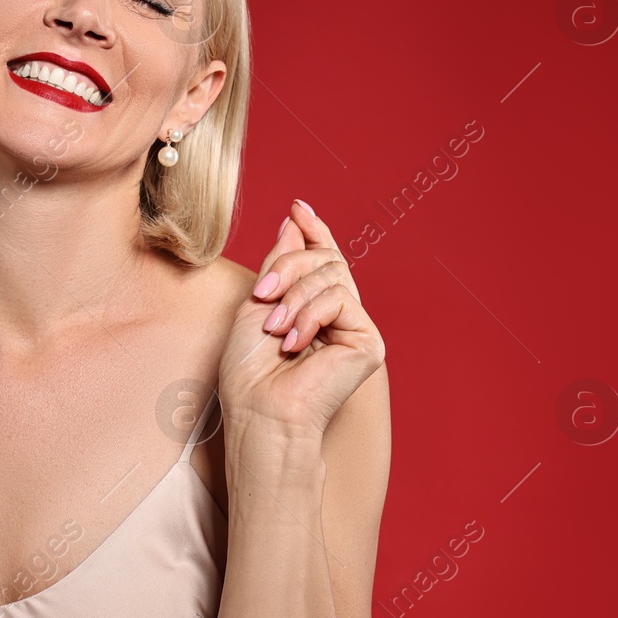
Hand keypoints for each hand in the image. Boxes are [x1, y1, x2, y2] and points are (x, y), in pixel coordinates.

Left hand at [218, 200, 385, 438]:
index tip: (296, 206)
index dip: (313, 229)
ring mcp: (354, 327)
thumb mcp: (258, 302)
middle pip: (324, 258)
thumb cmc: (249, 370)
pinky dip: (310, 315)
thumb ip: (280, 262)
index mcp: (310, 305)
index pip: (321, 257)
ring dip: (293, 297)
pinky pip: (341, 298)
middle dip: (287, 267)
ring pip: (332, 274)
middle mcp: (337, 314)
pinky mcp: (368, 341)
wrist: (260, 410)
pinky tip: (294, 343)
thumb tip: (294, 220)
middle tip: (262, 296)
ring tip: (274, 330)